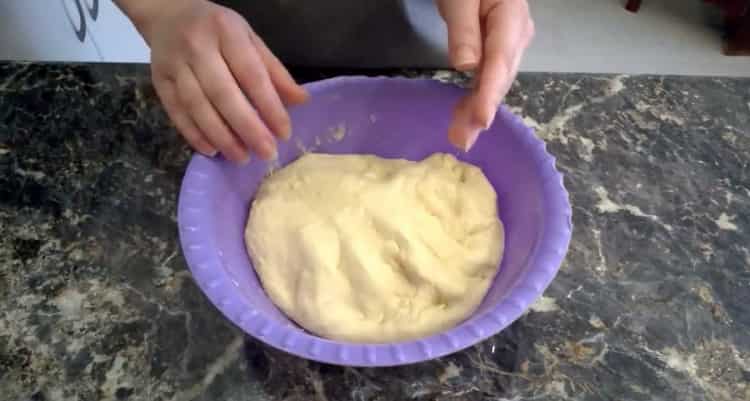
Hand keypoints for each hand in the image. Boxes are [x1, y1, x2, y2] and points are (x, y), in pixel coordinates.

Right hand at [125, 0, 307, 161]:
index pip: (251, 74)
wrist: (168, 15)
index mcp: (226, 32)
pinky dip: (194, 134)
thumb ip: (274, 71)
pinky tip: (212, 150)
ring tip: (241, 157)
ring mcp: (174, 64)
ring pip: (197, 106)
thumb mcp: (250, 39)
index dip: (269, 106)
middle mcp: (197, 46)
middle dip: (247, 128)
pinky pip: (176, 112)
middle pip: (223, 94)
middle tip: (266, 153)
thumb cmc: (218, 30)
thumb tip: (300, 101)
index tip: (284, 132)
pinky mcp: (158, 80)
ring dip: (221, 137)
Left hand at [437, 0, 533, 150]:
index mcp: (512, 19)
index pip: (500, 62)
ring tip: (460, 138)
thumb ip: (464, 30)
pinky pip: (487, 78)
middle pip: (500, 78)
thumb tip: (467, 66)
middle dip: (482, 111)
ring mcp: (509, 44)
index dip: (489, 93)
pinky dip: (474, 98)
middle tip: (462, 140)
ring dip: (476, 111)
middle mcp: (517, 36)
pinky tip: (463, 118)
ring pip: (494, 82)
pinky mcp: (496, 50)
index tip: (481, 120)